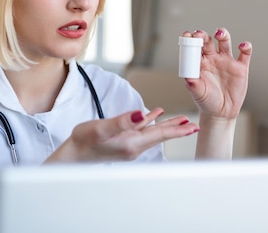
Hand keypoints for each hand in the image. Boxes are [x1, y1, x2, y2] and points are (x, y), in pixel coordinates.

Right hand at [46, 108, 199, 162]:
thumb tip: (142, 113)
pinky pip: (141, 131)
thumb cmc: (85, 141)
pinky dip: (150, 123)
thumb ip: (124, 121)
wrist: (73, 154)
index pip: (159, 134)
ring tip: (180, 121)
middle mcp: (134, 146)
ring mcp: (129, 144)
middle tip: (193, 126)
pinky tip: (153, 115)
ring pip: (153, 133)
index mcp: (132, 143)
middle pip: (160, 136)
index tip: (192, 128)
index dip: (177, 130)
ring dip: (166, 126)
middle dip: (177, 130)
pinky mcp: (123, 141)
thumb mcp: (103, 128)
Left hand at [183, 28, 251, 119]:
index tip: (187, 34)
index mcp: (200, 62)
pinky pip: (244, 54)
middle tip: (200, 34)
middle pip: (208, 41)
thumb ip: (193, 85)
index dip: (191, 38)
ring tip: (219, 33)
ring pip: (225, 42)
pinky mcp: (241, 67)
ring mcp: (227, 61)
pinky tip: (242, 46)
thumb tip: (188, 78)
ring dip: (223, 35)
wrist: (221, 112)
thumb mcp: (198, 93)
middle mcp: (213, 58)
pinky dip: (245, 47)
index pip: (194, 46)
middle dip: (204, 35)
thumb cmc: (206, 101)